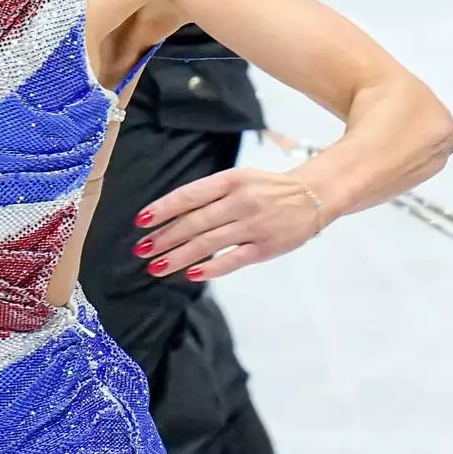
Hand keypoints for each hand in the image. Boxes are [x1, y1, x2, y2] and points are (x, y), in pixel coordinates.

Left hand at [133, 169, 325, 283]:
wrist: (312, 196)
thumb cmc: (266, 188)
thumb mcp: (238, 179)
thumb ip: (209, 195)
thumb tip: (171, 215)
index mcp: (230, 179)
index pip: (189, 195)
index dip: (163, 208)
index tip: (141, 221)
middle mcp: (240, 200)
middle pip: (194, 222)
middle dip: (165, 237)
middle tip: (142, 249)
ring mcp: (254, 225)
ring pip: (208, 243)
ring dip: (179, 256)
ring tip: (157, 267)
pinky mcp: (266, 248)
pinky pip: (233, 260)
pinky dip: (211, 268)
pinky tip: (191, 274)